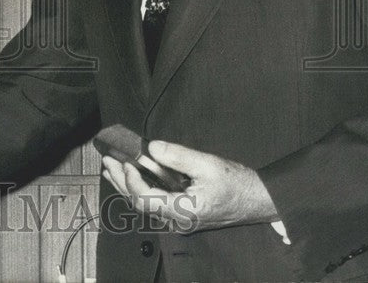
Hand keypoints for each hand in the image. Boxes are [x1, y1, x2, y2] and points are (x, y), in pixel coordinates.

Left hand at [101, 140, 278, 232]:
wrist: (260, 200)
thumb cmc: (238, 185)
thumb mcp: (207, 165)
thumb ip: (178, 156)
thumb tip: (152, 148)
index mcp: (183, 211)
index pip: (144, 200)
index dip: (131, 181)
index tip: (126, 161)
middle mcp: (177, 219)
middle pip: (139, 204)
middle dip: (120, 181)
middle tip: (108, 160)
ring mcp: (179, 218)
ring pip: (145, 204)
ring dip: (127, 184)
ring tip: (112, 167)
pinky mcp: (182, 212)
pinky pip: (155, 201)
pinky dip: (140, 187)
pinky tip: (133, 175)